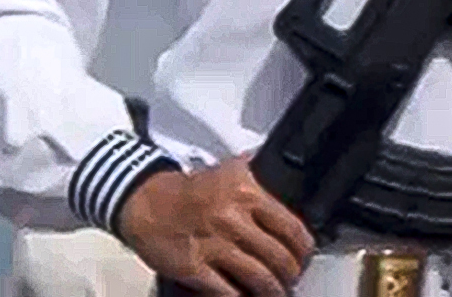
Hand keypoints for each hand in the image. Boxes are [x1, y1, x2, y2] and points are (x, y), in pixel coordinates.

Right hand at [113, 160, 313, 296]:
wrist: (145, 202)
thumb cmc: (188, 191)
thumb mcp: (229, 171)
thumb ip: (256, 172)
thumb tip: (279, 167)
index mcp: (248, 196)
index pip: (292, 229)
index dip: (304, 250)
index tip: (305, 257)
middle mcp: (234, 221)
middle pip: (278, 257)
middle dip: (290, 274)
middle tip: (292, 279)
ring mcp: (214, 245)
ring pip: (258, 276)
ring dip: (272, 290)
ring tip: (276, 293)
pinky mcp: (193, 267)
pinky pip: (225, 290)